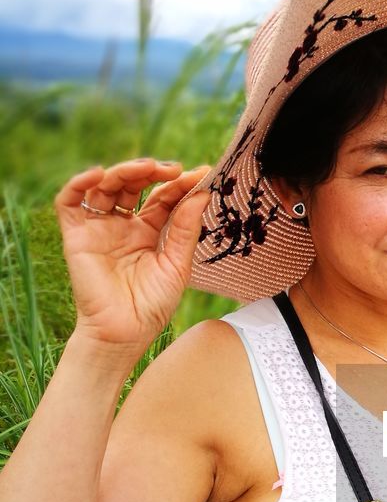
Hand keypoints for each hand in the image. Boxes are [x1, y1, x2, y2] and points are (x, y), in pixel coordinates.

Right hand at [53, 158, 210, 355]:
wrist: (124, 334)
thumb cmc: (152, 307)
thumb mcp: (177, 264)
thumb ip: (185, 229)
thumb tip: (202, 192)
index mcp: (149, 232)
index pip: (163, 198)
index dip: (180, 185)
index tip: (201, 174)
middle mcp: (123, 226)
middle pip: (134, 185)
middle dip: (153, 172)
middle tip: (174, 170)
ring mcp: (99, 228)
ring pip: (106, 186)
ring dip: (124, 171)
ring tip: (147, 168)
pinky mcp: (76, 236)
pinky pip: (69, 202)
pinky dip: (79, 183)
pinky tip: (99, 174)